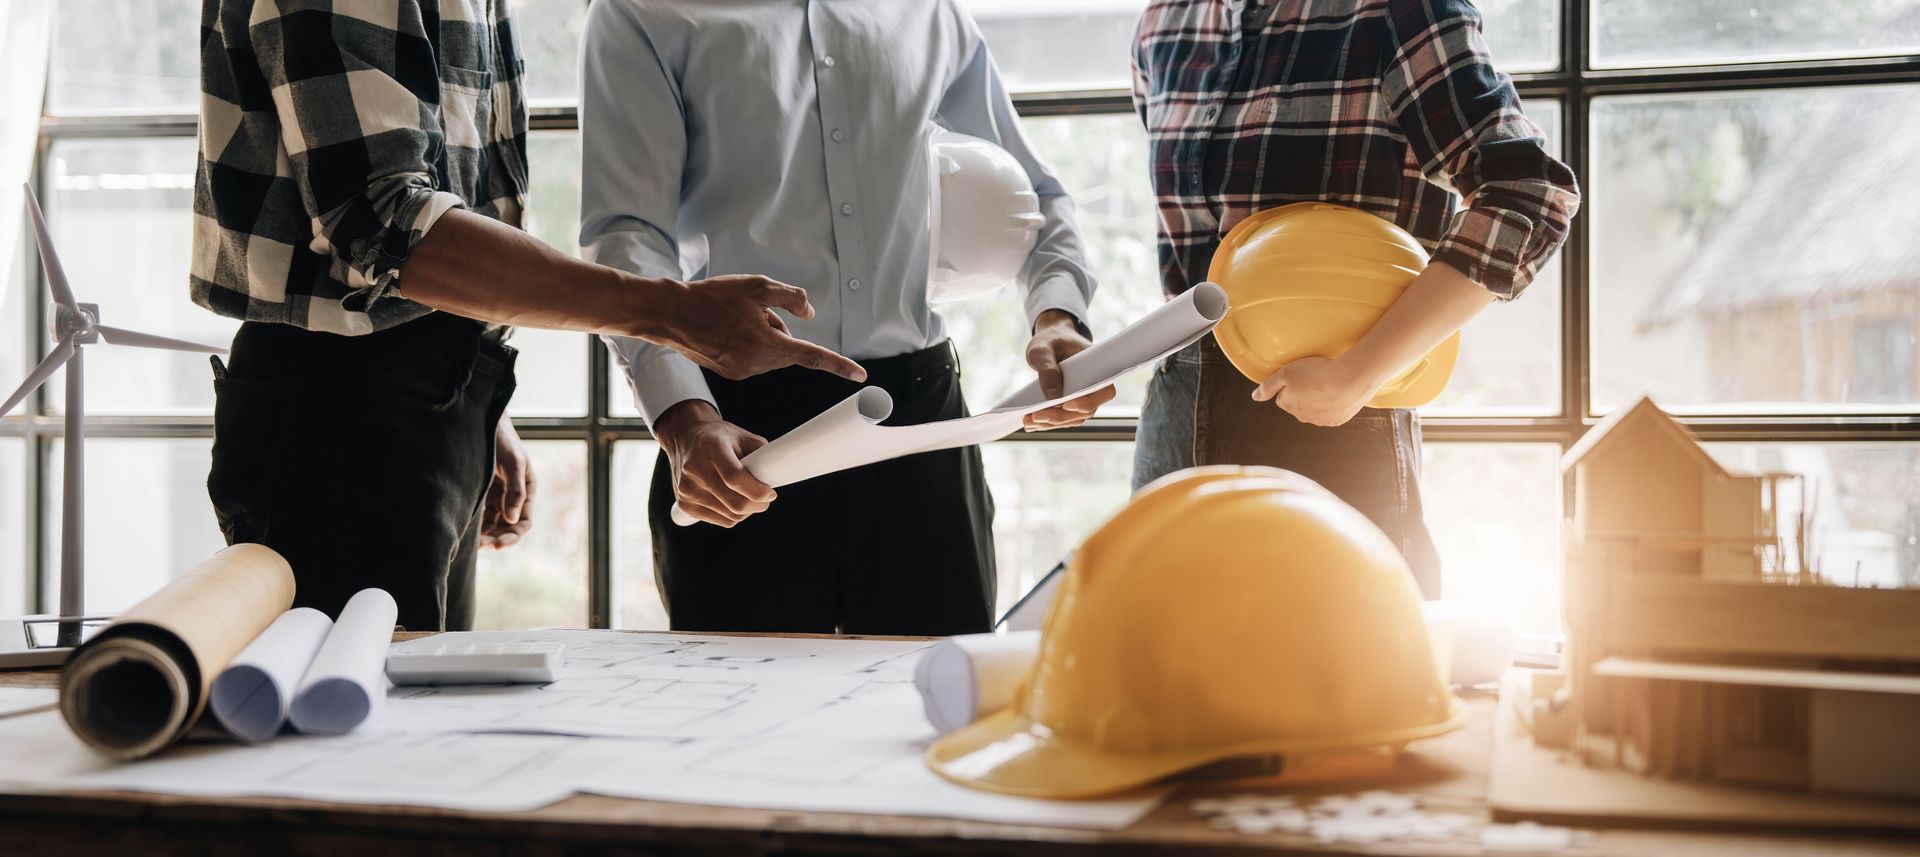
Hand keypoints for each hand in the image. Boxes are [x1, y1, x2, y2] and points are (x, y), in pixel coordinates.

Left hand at [480, 419, 534, 548]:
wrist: (482, 423)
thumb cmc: (503, 440)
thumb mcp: (514, 463)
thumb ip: (515, 491)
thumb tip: (512, 520)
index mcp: (525, 491)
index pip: (524, 523)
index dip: (512, 536)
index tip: (498, 545)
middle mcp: (511, 497)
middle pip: (507, 527)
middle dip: (496, 538)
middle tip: (480, 546)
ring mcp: (495, 496)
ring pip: (492, 524)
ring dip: (484, 535)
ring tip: (469, 542)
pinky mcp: (480, 493)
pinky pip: (479, 515)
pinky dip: (474, 525)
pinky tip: (464, 529)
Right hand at [655, 275, 866, 382]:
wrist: (671, 315)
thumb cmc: (713, 297)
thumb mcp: (757, 286)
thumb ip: (791, 298)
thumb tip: (809, 314)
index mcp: (767, 345)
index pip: (812, 356)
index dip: (838, 364)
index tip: (860, 376)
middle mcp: (758, 364)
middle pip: (787, 346)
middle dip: (778, 327)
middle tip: (750, 309)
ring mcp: (744, 372)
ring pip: (771, 350)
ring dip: (763, 333)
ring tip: (732, 318)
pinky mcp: (732, 373)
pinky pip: (755, 356)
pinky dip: (749, 341)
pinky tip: (725, 328)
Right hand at [656, 401, 774, 526]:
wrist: (686, 438)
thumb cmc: (720, 438)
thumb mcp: (743, 437)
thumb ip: (761, 454)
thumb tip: (776, 476)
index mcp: (711, 449)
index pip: (735, 478)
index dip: (757, 491)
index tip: (771, 492)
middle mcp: (695, 470)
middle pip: (734, 502)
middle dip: (758, 505)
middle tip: (766, 499)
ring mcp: (687, 489)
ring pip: (731, 516)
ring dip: (747, 511)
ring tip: (750, 497)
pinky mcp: (685, 505)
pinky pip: (721, 520)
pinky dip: (734, 516)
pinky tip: (735, 502)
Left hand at [1023, 310, 1114, 430]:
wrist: (1051, 341)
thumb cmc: (1051, 341)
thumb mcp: (1043, 349)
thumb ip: (1048, 369)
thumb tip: (1052, 396)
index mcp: (1097, 368)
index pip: (1103, 391)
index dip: (1087, 402)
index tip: (1066, 405)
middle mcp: (1094, 386)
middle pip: (1086, 411)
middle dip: (1060, 417)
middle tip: (1035, 417)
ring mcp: (1084, 397)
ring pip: (1073, 418)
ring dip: (1051, 423)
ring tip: (1028, 421)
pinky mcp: (1071, 404)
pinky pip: (1063, 418)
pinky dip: (1048, 422)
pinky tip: (1030, 423)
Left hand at [1251, 356, 1382, 426]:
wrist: (1350, 380)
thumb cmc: (1317, 373)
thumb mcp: (1286, 373)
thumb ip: (1268, 385)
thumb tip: (1255, 397)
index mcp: (1289, 405)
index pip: (1283, 397)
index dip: (1291, 384)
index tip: (1302, 376)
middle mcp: (1303, 417)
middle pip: (1299, 404)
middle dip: (1304, 393)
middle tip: (1316, 378)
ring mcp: (1321, 421)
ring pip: (1315, 409)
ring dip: (1319, 399)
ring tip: (1328, 383)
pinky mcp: (1337, 420)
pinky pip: (1332, 412)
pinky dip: (1334, 403)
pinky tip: (1338, 392)